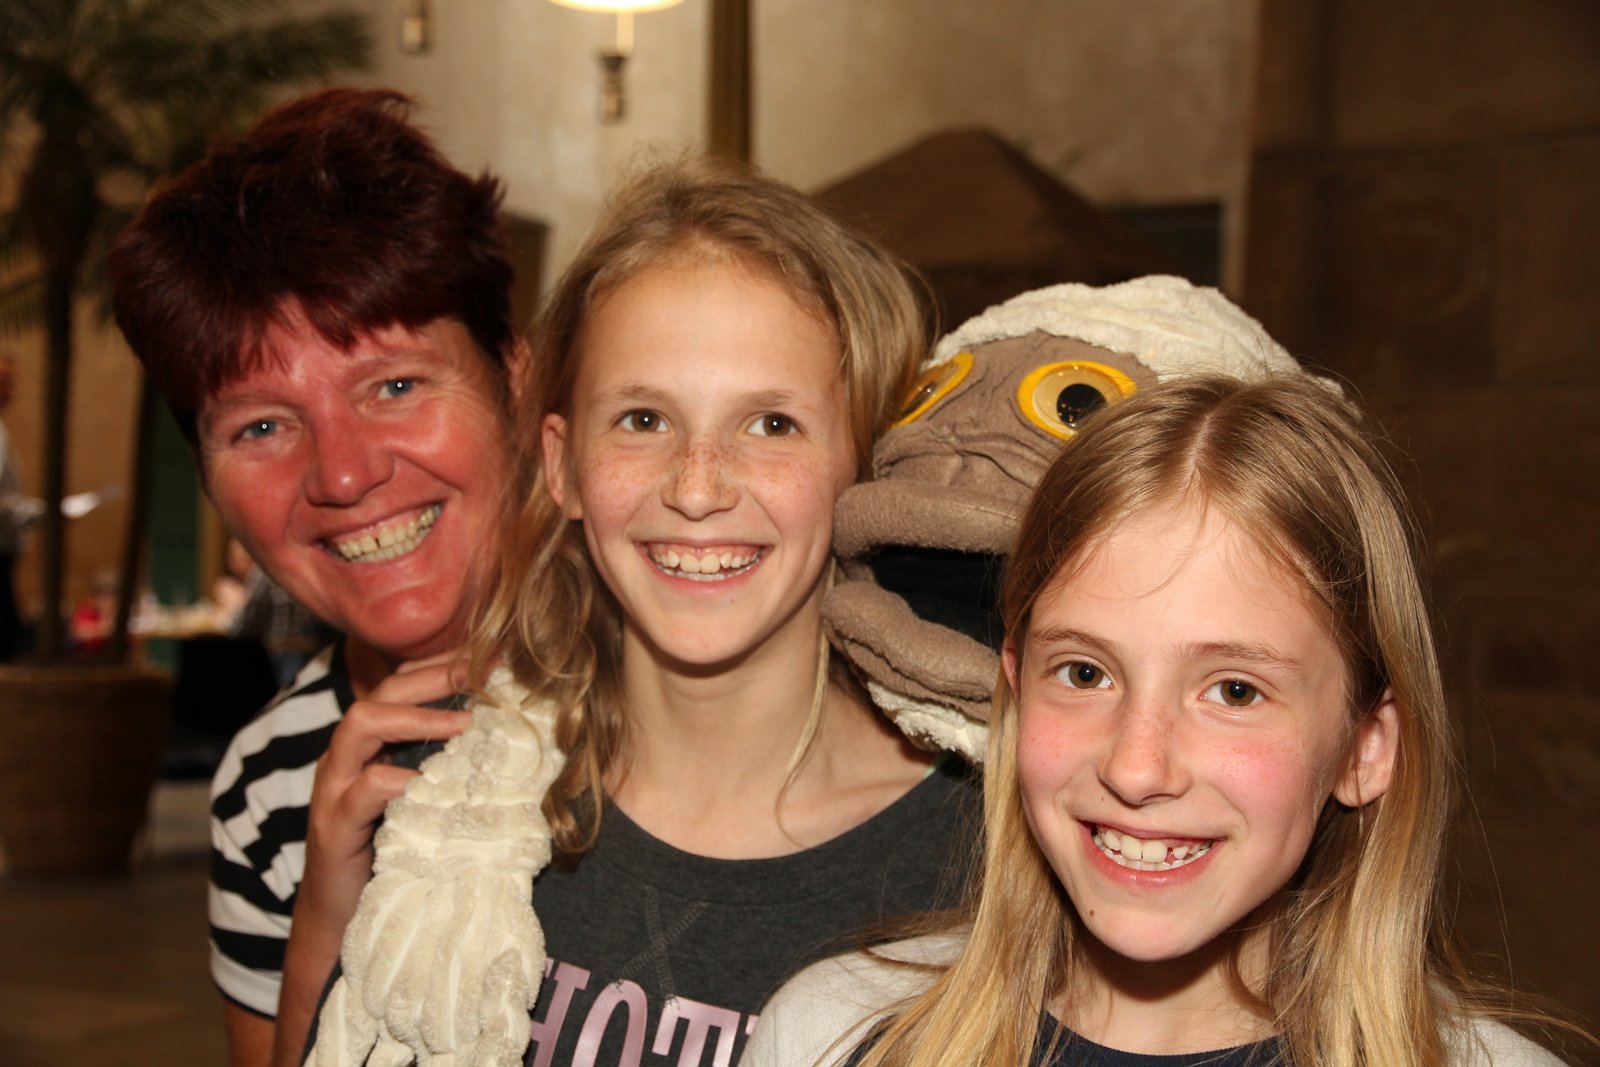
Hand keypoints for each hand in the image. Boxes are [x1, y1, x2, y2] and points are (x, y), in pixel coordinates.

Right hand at [300, 654, 472, 942]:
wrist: (342, 919)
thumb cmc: (393, 855)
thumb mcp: (425, 802)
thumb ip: (450, 769)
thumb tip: (511, 741)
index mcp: (371, 746)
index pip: (402, 684)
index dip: (444, 664)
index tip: (493, 654)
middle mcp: (348, 758)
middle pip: (384, 692)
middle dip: (436, 675)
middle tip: (485, 672)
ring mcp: (335, 789)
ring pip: (360, 724)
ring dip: (417, 718)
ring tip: (464, 724)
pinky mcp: (334, 827)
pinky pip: (361, 790)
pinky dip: (397, 780)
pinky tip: (429, 784)